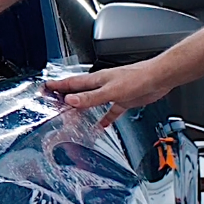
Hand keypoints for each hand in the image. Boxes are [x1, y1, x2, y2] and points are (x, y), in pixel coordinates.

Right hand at [44, 55, 180, 125]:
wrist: (158, 78)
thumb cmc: (138, 78)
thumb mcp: (111, 91)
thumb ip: (90, 97)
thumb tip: (71, 101)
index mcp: (97, 80)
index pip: (72, 82)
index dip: (58, 85)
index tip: (46, 87)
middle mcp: (103, 85)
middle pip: (80, 92)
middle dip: (66, 97)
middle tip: (54, 102)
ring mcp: (113, 93)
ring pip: (93, 102)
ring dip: (83, 108)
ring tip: (72, 116)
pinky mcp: (123, 100)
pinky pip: (110, 111)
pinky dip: (104, 118)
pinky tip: (101, 125)